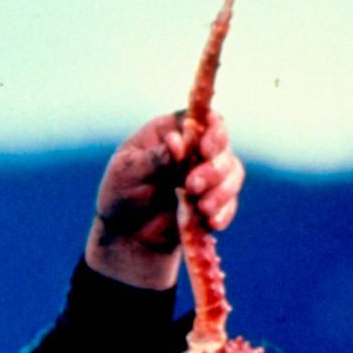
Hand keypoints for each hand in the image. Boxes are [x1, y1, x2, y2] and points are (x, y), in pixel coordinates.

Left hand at [85, 110, 243, 289]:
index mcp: (171, 131)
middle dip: (214, 167)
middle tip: (192, 186)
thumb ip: (153, 157)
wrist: (125, 233)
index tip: (205, 149)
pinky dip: (224, 211)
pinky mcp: (213, 200)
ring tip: (202, 208)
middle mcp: (194, 148)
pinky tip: (211, 222)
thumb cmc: (120, 192)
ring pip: (232, 172)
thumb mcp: (127, 171)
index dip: (212, 129)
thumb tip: (177, 141)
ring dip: (222, 190)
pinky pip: (229, 202)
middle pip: (222, 146)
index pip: (202, 119)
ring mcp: (207, 173)